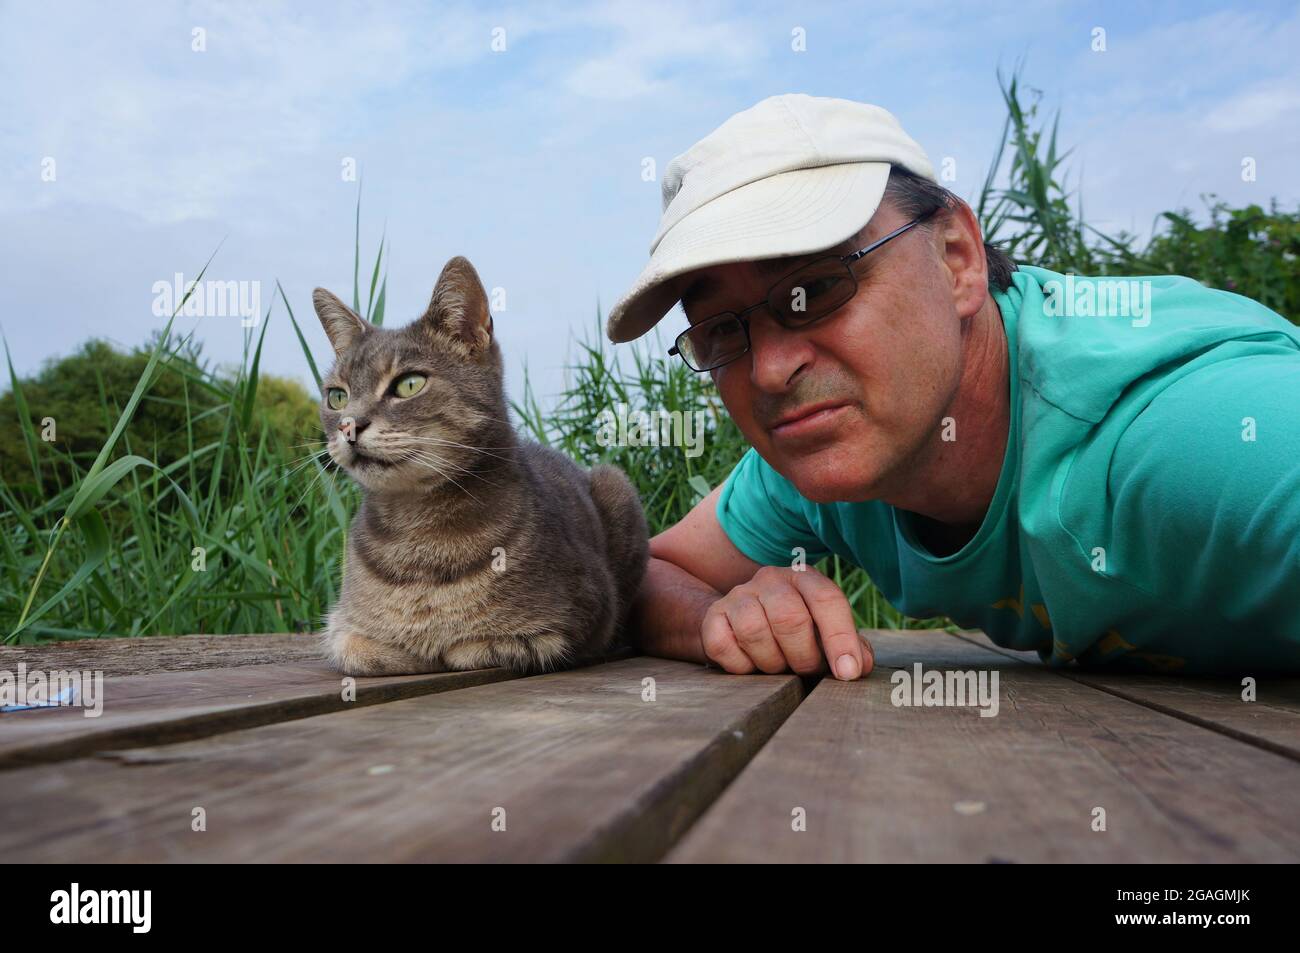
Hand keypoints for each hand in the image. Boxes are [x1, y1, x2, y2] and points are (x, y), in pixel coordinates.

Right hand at [699, 565, 873, 678]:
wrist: (740, 622)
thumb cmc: (794, 633)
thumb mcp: (825, 634)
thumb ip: (849, 648)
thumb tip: (857, 666)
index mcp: (805, 578)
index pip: (827, 600)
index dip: (840, 638)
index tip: (846, 672)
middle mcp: (770, 579)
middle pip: (790, 618)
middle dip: (803, 656)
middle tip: (806, 671)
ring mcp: (738, 595)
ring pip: (755, 632)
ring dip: (772, 663)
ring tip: (778, 666)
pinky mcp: (714, 617)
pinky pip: (725, 647)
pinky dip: (742, 666)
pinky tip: (751, 664)